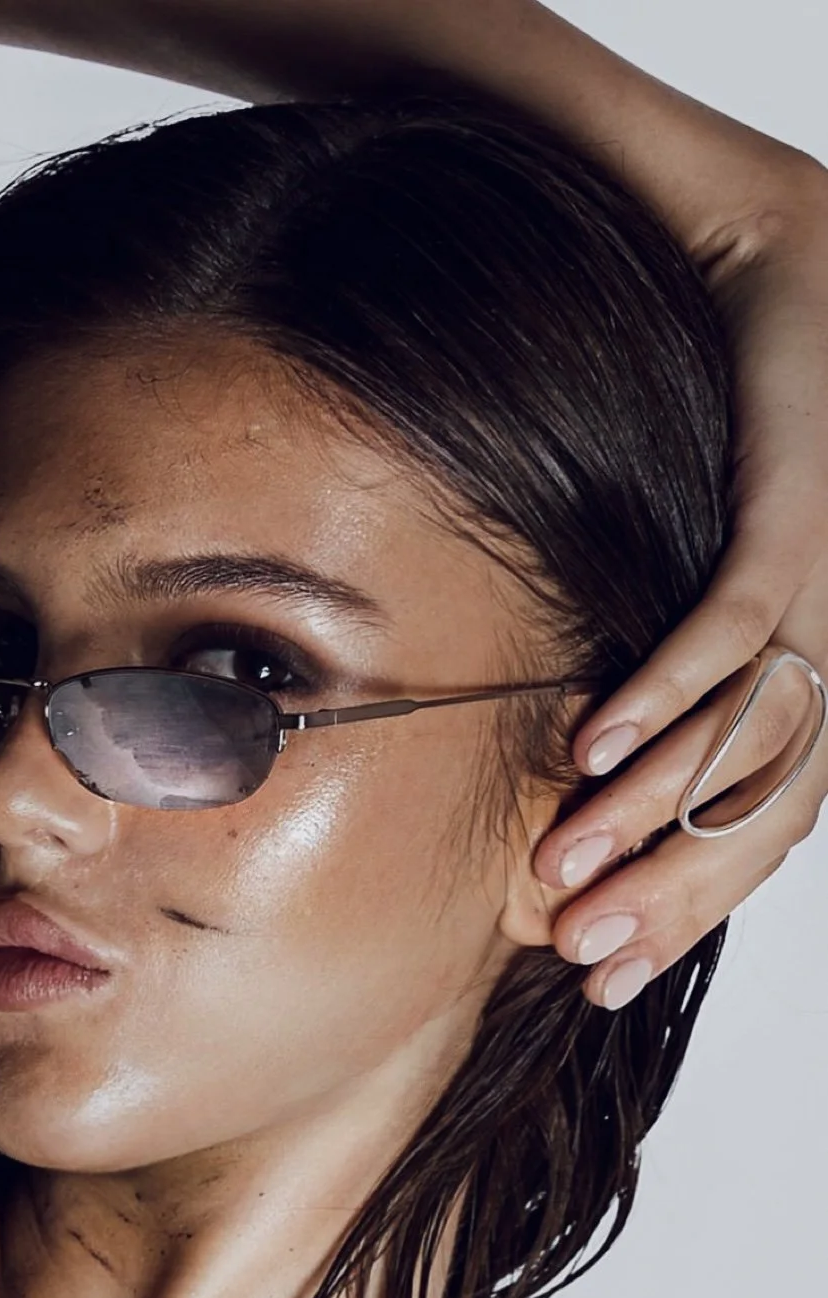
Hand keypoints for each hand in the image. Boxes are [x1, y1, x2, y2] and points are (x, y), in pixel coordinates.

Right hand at [537, 160, 827, 1004]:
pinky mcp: (799, 504)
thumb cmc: (715, 416)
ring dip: (652, 812)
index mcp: (813, 662)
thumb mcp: (669, 574)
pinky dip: (666, 693)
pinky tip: (593, 747)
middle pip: (767, 804)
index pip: (763, 821)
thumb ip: (643, 675)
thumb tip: (564, 774)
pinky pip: (734, 621)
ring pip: (754, 734)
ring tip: (561, 872)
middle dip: (672, 892)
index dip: (688, 908)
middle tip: (583, 959)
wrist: (773, 256)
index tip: (600, 975)